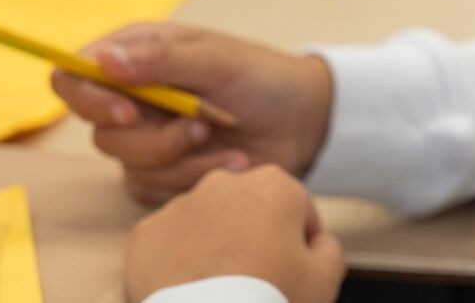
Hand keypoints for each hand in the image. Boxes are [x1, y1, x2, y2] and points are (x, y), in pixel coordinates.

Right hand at [51, 23, 332, 203]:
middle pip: (98, 128)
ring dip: (180, 157)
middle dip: (153, 137)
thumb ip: (160, 60)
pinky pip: (153, 187)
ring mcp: (146, 135)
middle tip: (198, 128)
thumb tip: (101, 59)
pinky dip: (195, 177)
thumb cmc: (263, 78)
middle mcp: (133, 93)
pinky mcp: (163, 171)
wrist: (305, 123)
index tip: (126, 112)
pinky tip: (229, 163)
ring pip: (127, 162)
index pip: (73, 74)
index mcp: (137, 53)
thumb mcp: (216, 60)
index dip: (86, 97)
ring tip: (221, 139)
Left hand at [125, 164, 344, 302]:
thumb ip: (328, 249)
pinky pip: (166, 246)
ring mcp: (180, 206)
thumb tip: (318, 242)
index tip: (294, 272)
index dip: (300, 242)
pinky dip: (175, 264)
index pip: (296, 208)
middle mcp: (224, 183)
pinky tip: (188, 292)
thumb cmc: (272, 299)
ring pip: (204, 224)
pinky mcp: (145, 235)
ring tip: (218, 291)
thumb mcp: (326, 278)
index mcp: (274, 184)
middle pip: (247, 210)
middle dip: (252, 237)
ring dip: (213, 247)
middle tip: (254, 282)